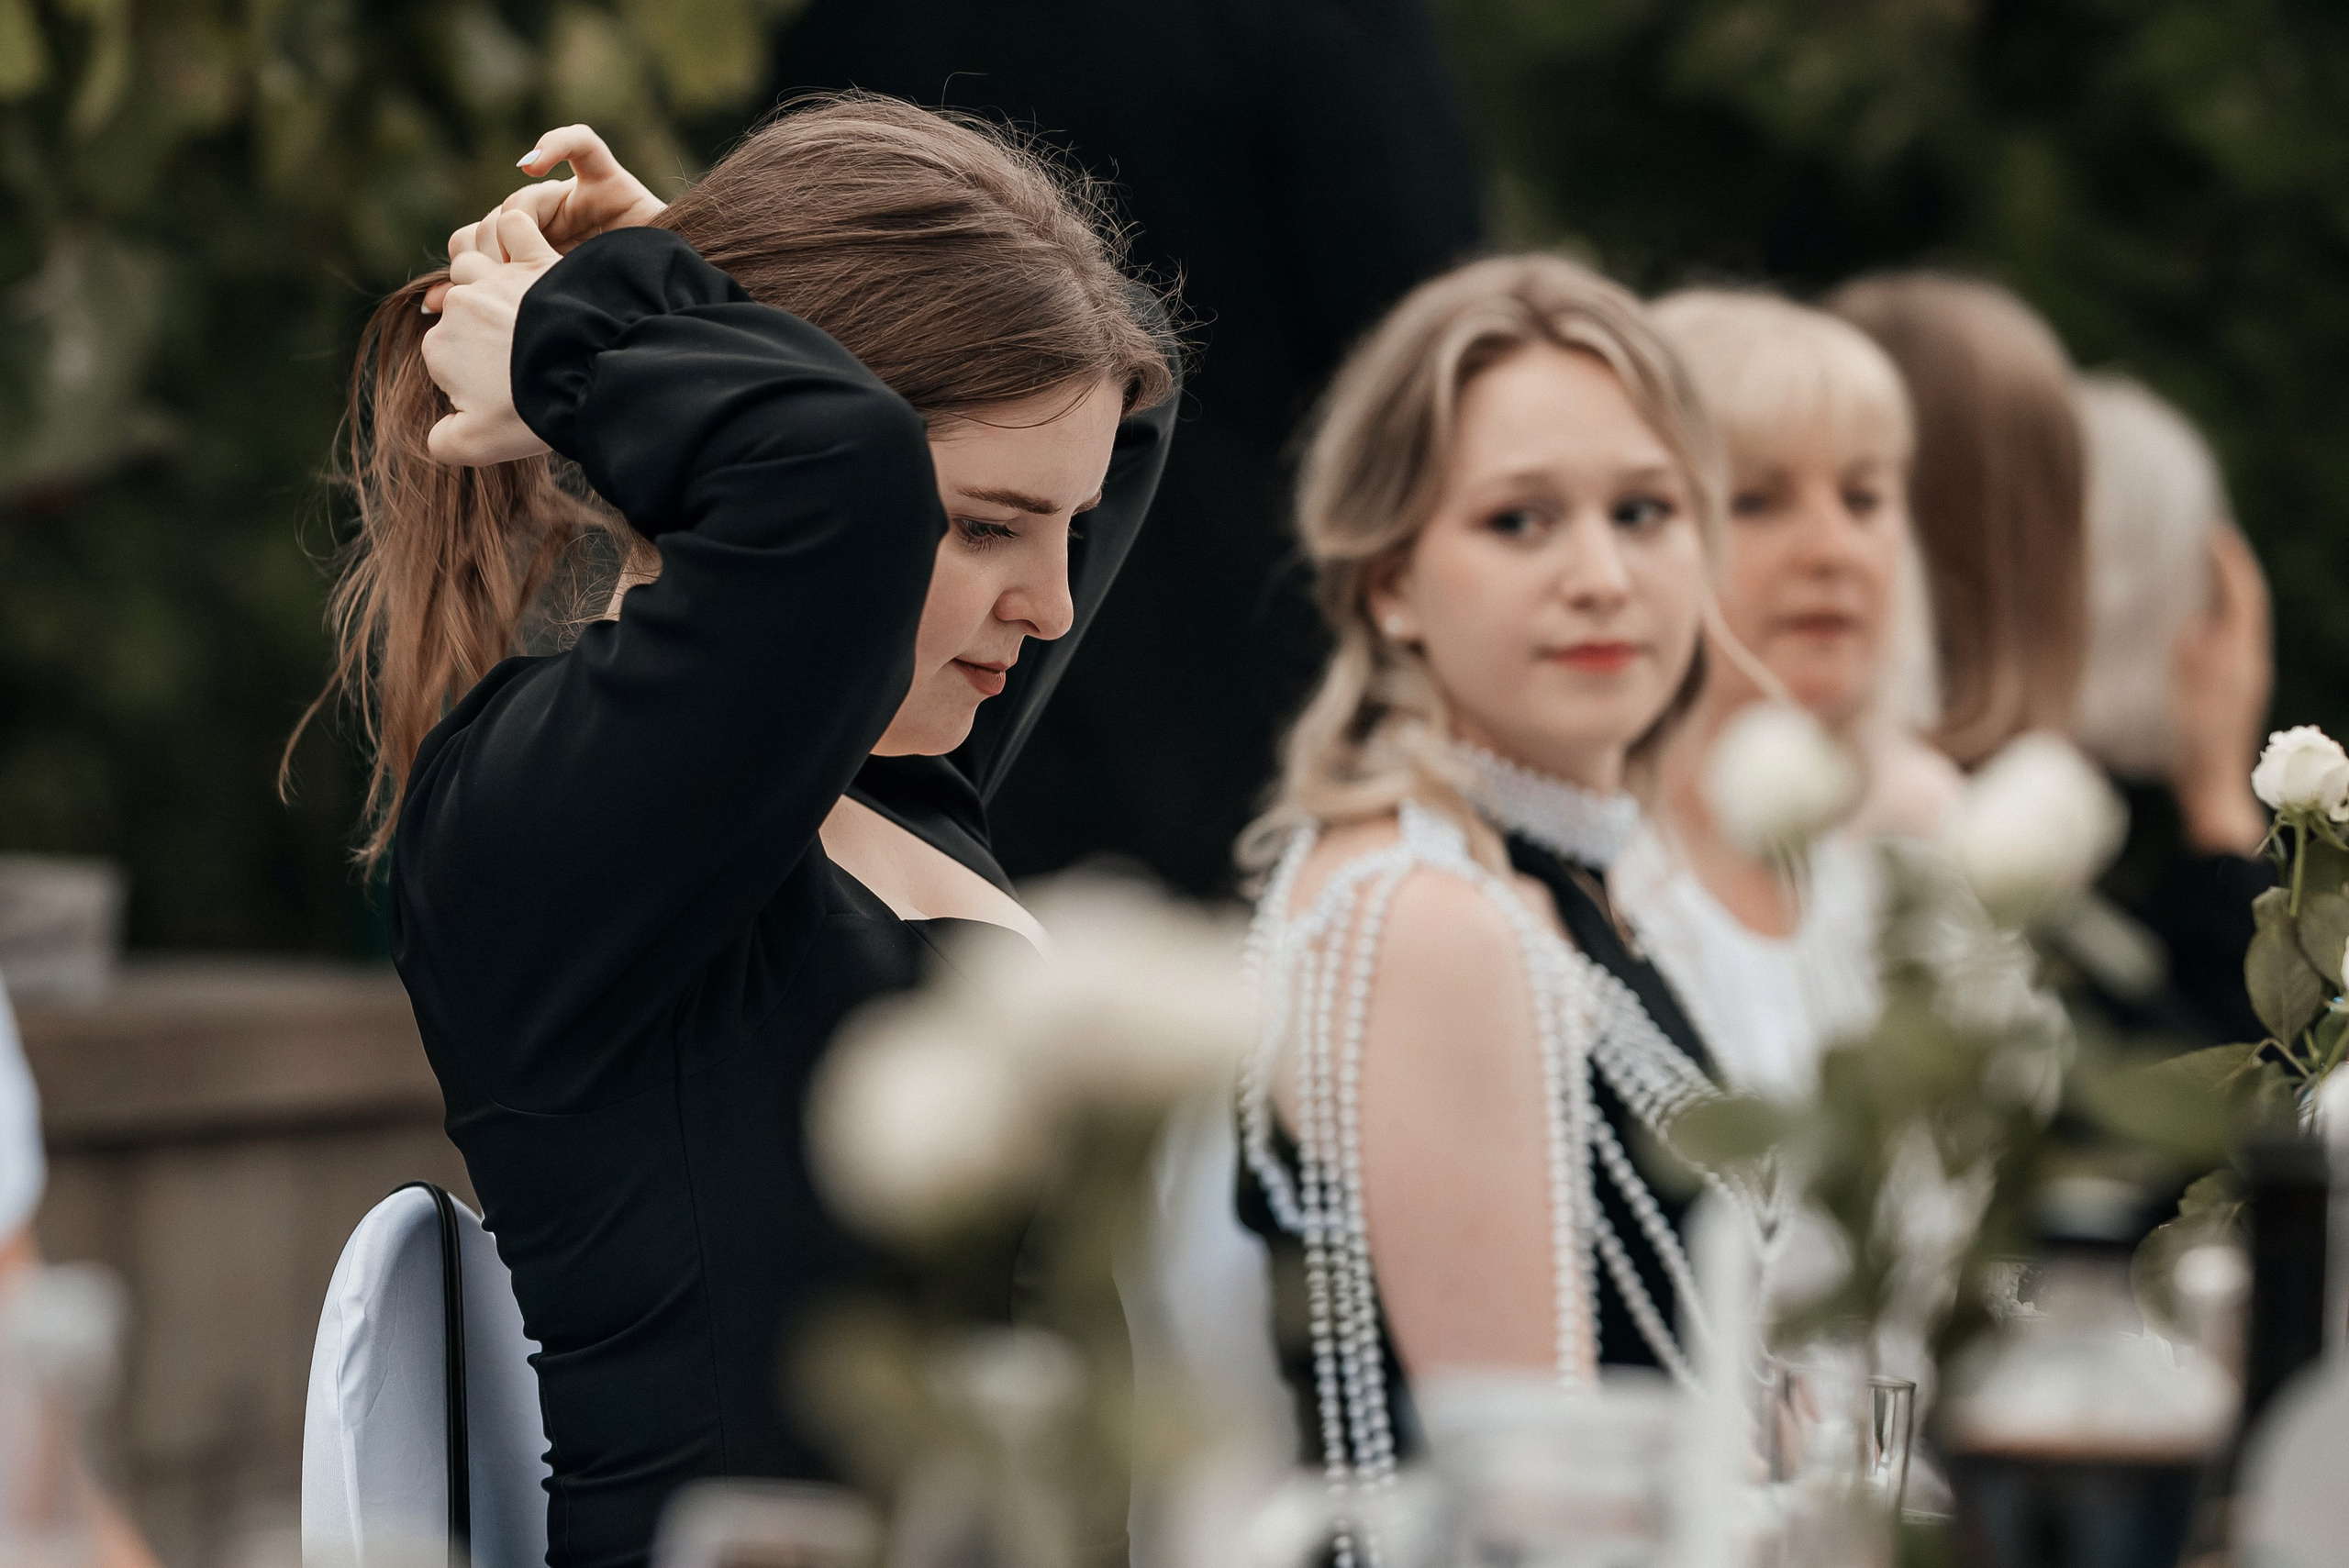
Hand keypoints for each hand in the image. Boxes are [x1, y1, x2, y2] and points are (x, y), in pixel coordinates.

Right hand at [420, 209, 560, 465]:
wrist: (583, 373)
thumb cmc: (531, 409)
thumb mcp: (481, 443)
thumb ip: (447, 442)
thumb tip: (437, 438)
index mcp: (441, 349)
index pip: (444, 353)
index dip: (469, 372)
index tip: (502, 389)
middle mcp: (461, 307)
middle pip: (459, 306)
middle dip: (479, 324)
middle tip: (516, 350)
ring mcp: (497, 280)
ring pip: (477, 263)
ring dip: (489, 276)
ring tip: (517, 303)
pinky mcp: (537, 259)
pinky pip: (516, 227)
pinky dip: (519, 233)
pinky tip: (531, 253)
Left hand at [423, 125, 662, 311]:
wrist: (671, 319)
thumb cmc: (613, 323)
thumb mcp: (540, 316)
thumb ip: (488, 304)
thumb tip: (427, 307)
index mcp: (535, 260)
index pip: (480, 241)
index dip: (468, 260)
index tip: (470, 289)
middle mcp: (555, 227)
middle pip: (499, 214)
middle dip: (491, 240)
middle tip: (503, 268)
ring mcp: (582, 202)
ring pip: (527, 191)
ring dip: (522, 211)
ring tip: (528, 239)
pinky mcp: (613, 181)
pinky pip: (581, 143)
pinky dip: (554, 143)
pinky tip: (532, 165)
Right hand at [2171, 524, 2273, 854]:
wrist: (2213, 789)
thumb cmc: (2195, 750)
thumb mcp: (2189, 700)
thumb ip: (2193, 661)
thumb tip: (2193, 625)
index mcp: (2241, 661)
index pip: (2243, 600)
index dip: (2230, 565)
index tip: (2213, 535)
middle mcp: (2248, 664)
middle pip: (2246, 606)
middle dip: (2230, 572)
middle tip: (2208, 544)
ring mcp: (2242, 678)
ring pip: (2238, 622)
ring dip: (2222, 593)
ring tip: (2199, 572)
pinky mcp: (2231, 691)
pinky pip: (2226, 640)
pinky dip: (2213, 617)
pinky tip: (2191, 622)